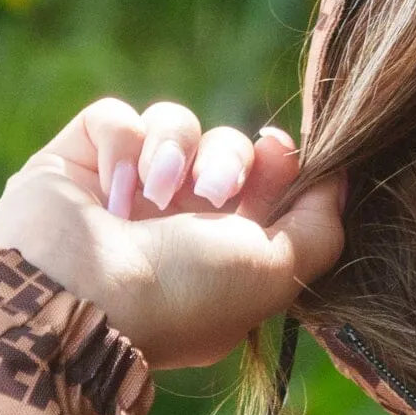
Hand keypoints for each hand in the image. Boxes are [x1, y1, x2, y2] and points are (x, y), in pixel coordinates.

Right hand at [0, 93, 344, 368]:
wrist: (81, 296)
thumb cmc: (183, 294)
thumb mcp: (276, 270)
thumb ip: (320, 228)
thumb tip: (340, 179)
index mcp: (221, 254)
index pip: (262, 183)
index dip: (277, 161)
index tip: (278, 153)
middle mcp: (173, 223)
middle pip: (225, 148)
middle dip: (228, 159)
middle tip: (214, 192)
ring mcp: (122, 192)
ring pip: (173, 125)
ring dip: (174, 152)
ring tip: (157, 195)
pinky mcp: (75, 162)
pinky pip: (114, 118)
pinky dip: (121, 145)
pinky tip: (112, 192)